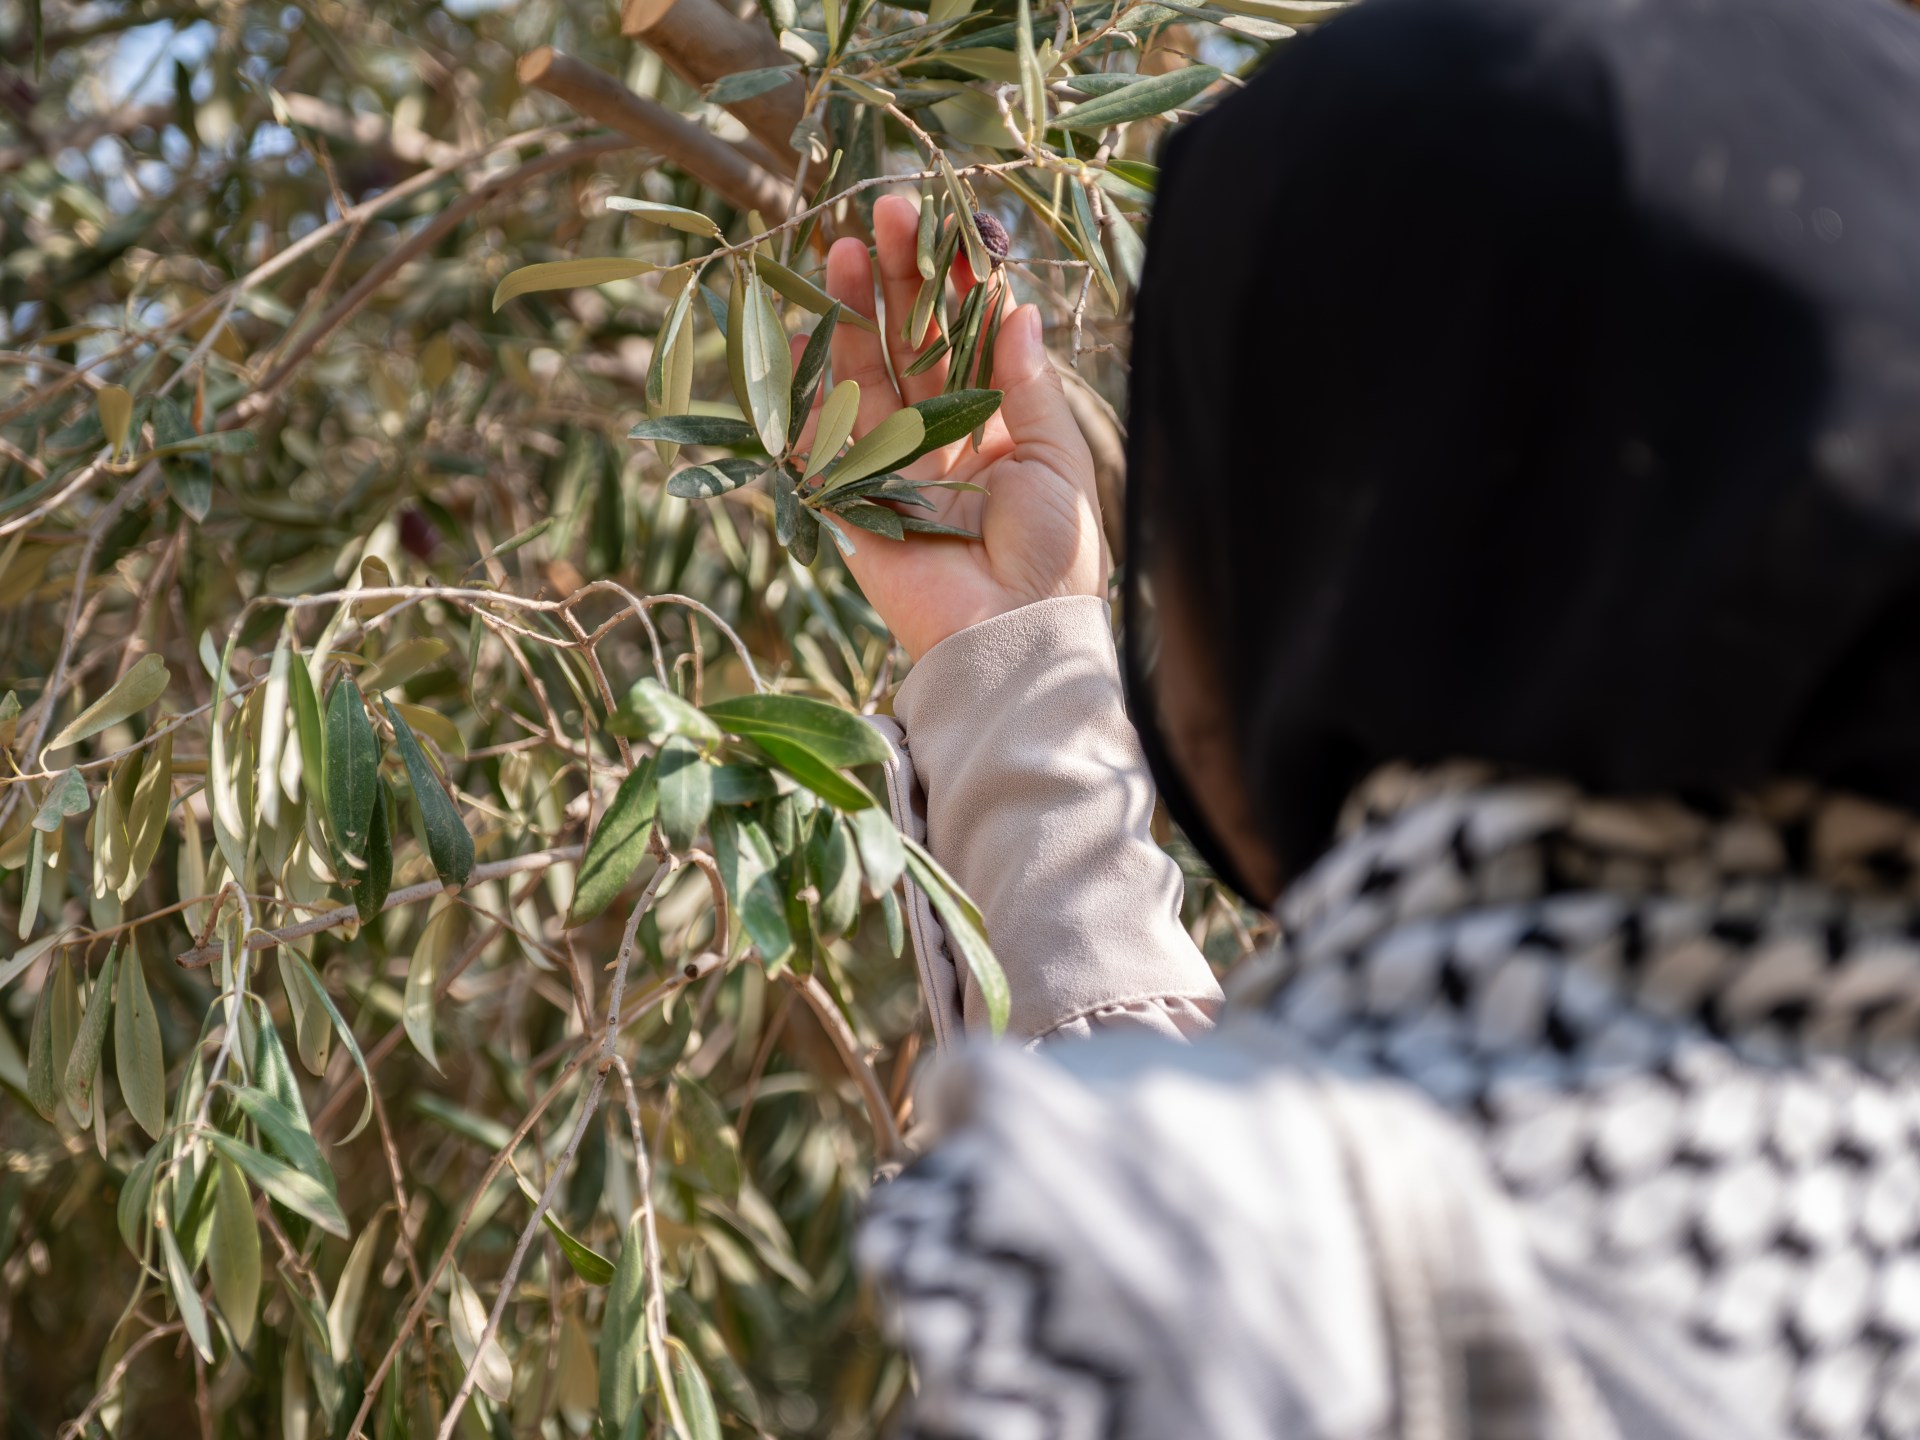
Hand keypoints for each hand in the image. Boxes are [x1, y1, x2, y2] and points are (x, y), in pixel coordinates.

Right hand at [795, 193, 1104, 661]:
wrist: (1014, 635)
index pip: (966, 337)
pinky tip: (801, 332)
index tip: (948, 227)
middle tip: (884, 212)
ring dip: (849, 313)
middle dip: (895, 279)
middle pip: (908, 342)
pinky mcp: (851, 498)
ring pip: (862, 374)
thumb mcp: (1056, 457)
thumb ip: (1028, 384)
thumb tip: (1016, 306)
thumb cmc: (1054, 554)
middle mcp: (939, 436)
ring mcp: (890, 464)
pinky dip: (806, 389)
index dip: (954, 284)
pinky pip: (821, 438)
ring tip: (841, 250)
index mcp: (993, 424)